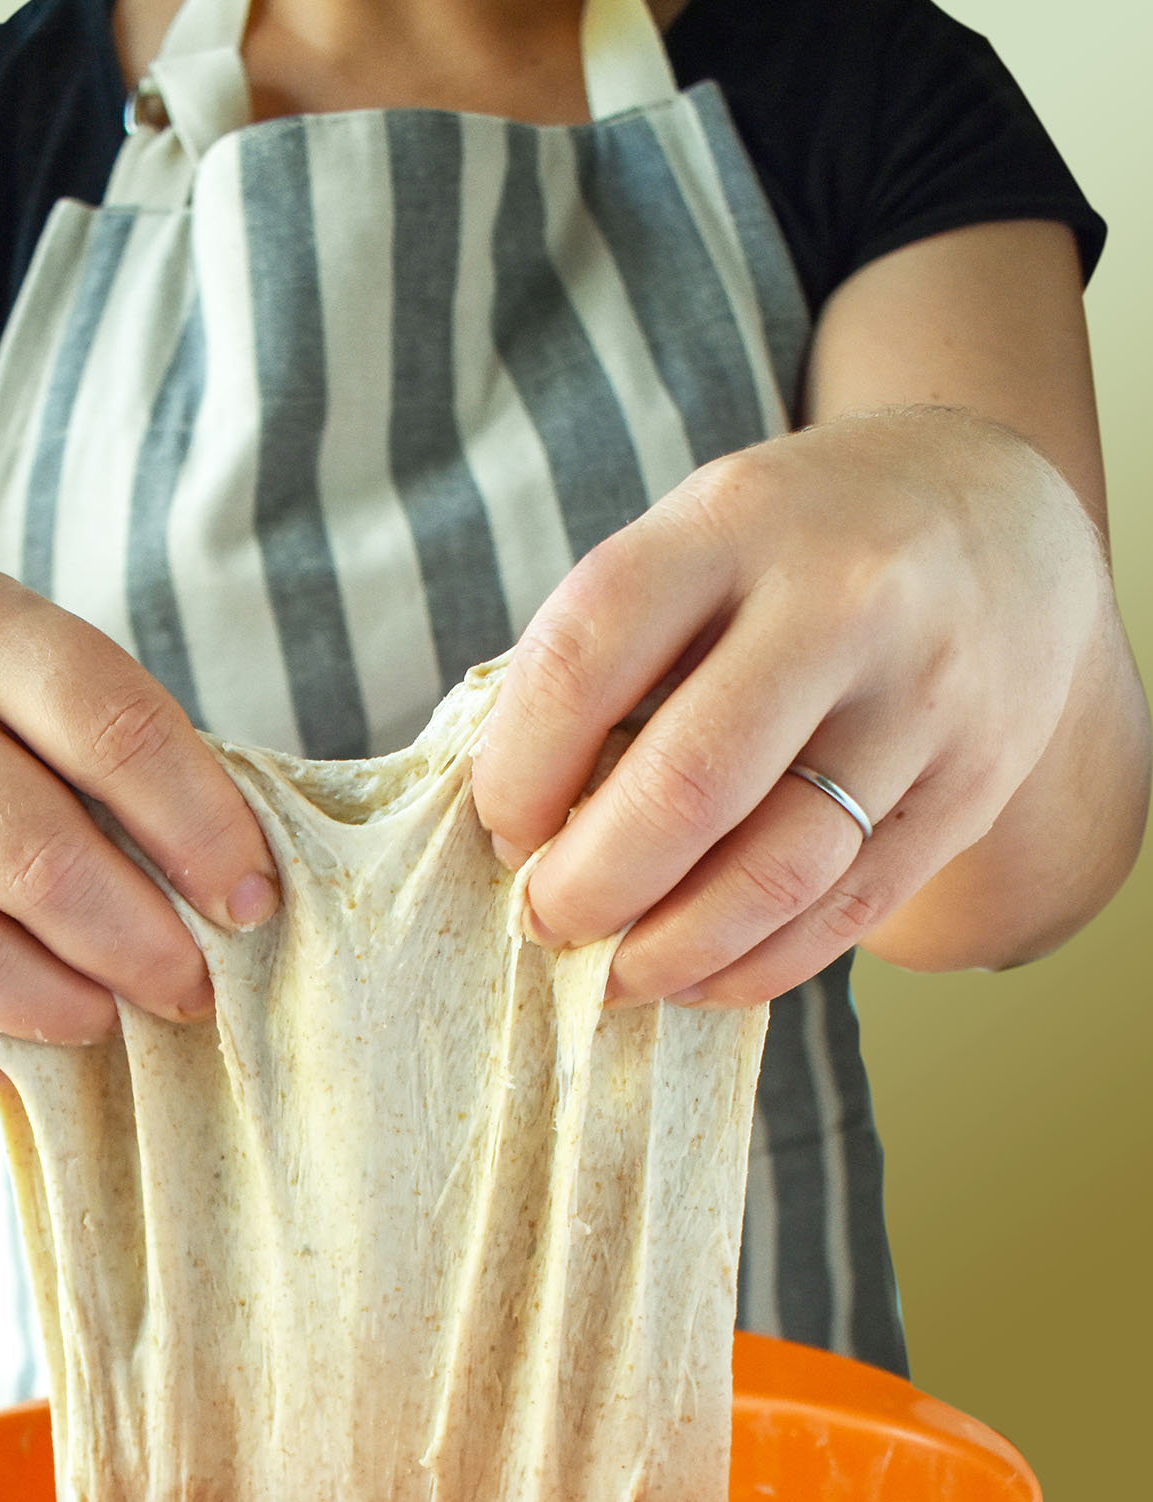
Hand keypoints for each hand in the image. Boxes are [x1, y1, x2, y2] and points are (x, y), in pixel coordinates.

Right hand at [0, 566, 279, 1077]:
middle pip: (34, 855)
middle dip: (137, 943)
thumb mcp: (40, 664)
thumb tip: (239, 893)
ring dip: (55, 1005)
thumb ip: (129, 751)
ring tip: (112, 1020)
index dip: (200, 829)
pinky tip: (29, 1053)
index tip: (253, 902)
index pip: (111, 730)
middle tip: (193, 987)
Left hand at [470, 408, 1108, 1003]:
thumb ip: (616, 656)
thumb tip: (521, 831)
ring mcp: (924, 698)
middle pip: (688, 787)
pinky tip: (699, 975)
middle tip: (544, 923)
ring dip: (673, 949)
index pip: (588, 656)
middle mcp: (844, 601)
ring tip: (616, 975)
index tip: (505, 829)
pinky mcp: (972, 783)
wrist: (1004, 518)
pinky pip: (849, 908)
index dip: (520, 768)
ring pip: (778, 870)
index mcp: (735, 522)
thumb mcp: (703, 541)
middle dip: (590, 884)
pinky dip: (757, 965)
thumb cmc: (801, 550)